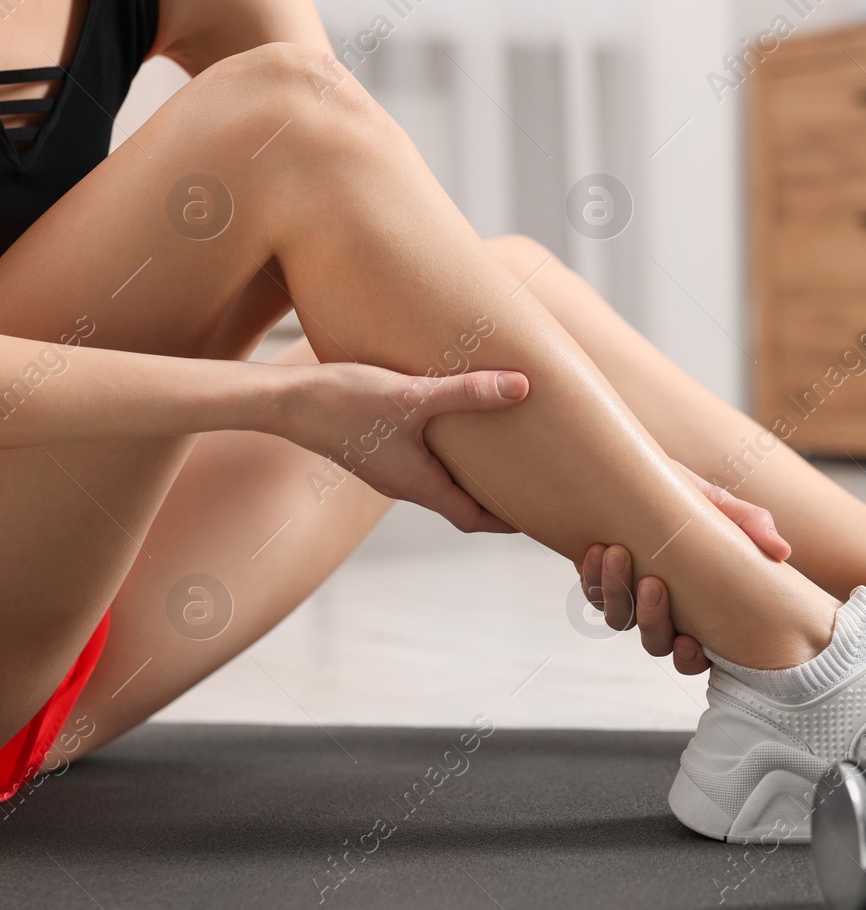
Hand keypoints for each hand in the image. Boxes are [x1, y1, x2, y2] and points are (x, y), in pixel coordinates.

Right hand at [273, 362, 529, 532]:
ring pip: (439, 482)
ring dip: (469, 476)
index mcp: (418, 484)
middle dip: (495, 500)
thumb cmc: (343, 401)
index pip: (472, 519)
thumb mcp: (411, 396)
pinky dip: (446, 456)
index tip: (539, 518)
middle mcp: (404, 484)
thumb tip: (522, 387)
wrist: (282, 401)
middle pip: (459, 505)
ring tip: (503, 457)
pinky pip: (420, 462)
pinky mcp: (374, 449)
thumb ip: (466, 392)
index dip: (507, 522)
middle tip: (531, 489)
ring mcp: (387, 468)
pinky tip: (455, 428)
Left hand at [577, 464, 790, 673]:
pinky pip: (591, 592)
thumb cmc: (690, 496)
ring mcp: (629, 595)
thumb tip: (782, 551)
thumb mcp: (722, 506)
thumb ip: (752, 525)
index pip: (696, 654)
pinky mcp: (599, 577)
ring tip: (617, 553)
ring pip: (619, 619)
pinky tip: (596, 549)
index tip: (691, 641)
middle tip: (653, 582)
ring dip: (616, 592)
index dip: (690, 659)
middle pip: (654, 642)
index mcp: (697, 607)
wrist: (641, 472)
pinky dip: (591, 575)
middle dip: (651, 619)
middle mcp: (662, 610)